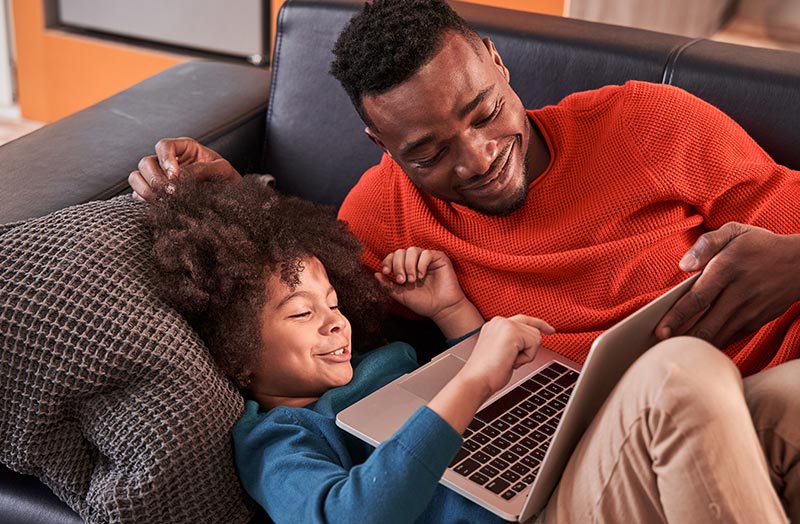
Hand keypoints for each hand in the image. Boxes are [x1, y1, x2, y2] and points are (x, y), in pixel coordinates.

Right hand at [128, 137, 241, 200]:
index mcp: (183, 149)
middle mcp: (167, 161)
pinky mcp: (155, 193)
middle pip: (145, 162)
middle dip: (155, 178)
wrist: (229, 198)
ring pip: (136, 176)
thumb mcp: (222, 170)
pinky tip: (157, 205)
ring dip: (145, 189)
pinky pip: (138, 194)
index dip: (165, 159)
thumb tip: (182, 176)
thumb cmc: (226, 179)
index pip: (164, 146)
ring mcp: (159, 177)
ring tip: (162, 201)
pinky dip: (143, 199)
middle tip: (171, 193)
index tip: (175, 176)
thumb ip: (204, 169)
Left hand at [375, 247, 481, 337]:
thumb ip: (387, 285)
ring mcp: (427, 259)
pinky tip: (422, 276)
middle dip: (398, 265)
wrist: (441, 309)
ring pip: (412, 250)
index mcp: (405, 267)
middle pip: (400, 252)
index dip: (387, 261)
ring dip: (409, 265)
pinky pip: (426, 253)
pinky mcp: (439, 258)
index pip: (393, 256)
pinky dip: (421, 264)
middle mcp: (415, 261)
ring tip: (412, 280)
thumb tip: (375, 274)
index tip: (386, 272)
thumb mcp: (401, 295)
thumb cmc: (423, 302)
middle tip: (402, 280)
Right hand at [461, 315, 554, 396]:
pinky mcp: (513, 332)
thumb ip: (514, 343)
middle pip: (533, 329)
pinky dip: (526, 357)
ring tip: (508, 361)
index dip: (539, 324)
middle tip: (511, 361)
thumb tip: (530, 343)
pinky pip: (535, 343)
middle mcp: (499, 321)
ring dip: (526, 354)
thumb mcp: (501, 352)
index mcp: (495, 325)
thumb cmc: (487, 373)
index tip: (551, 330)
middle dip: (529, 349)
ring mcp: (506, 324)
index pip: (523, 320)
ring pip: (536, 337)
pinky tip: (511, 361)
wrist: (476, 380)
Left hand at [657, 222, 799, 346]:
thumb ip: (705, 244)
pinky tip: (697, 346)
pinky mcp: (757, 322)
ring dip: (695, 345)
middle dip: (681, 339)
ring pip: (718, 336)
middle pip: (706, 325)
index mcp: (729, 268)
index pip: (697, 298)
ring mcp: (751, 311)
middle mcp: (740, 293)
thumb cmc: (760, 246)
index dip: (676, 317)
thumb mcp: (734, 232)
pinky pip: (731, 338)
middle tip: (660, 346)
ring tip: (673, 350)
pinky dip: (713, 344)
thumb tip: (684, 265)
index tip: (659, 330)